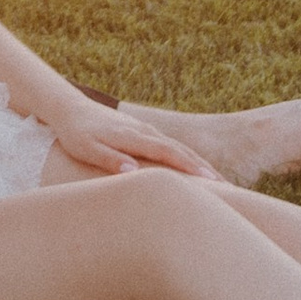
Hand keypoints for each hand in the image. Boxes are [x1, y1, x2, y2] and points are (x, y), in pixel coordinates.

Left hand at [48, 98, 227, 181]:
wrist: (71, 110)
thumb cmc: (76, 134)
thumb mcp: (86, 148)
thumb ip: (109, 159)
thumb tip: (133, 171)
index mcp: (134, 137)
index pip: (169, 153)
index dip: (191, 168)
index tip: (212, 183)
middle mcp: (146, 132)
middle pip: (182, 151)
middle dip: (205, 169)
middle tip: (230, 189)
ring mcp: (147, 132)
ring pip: (180, 149)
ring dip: (200, 165)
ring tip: (221, 184)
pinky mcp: (145, 134)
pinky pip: (172, 148)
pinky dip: (188, 159)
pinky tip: (197, 171)